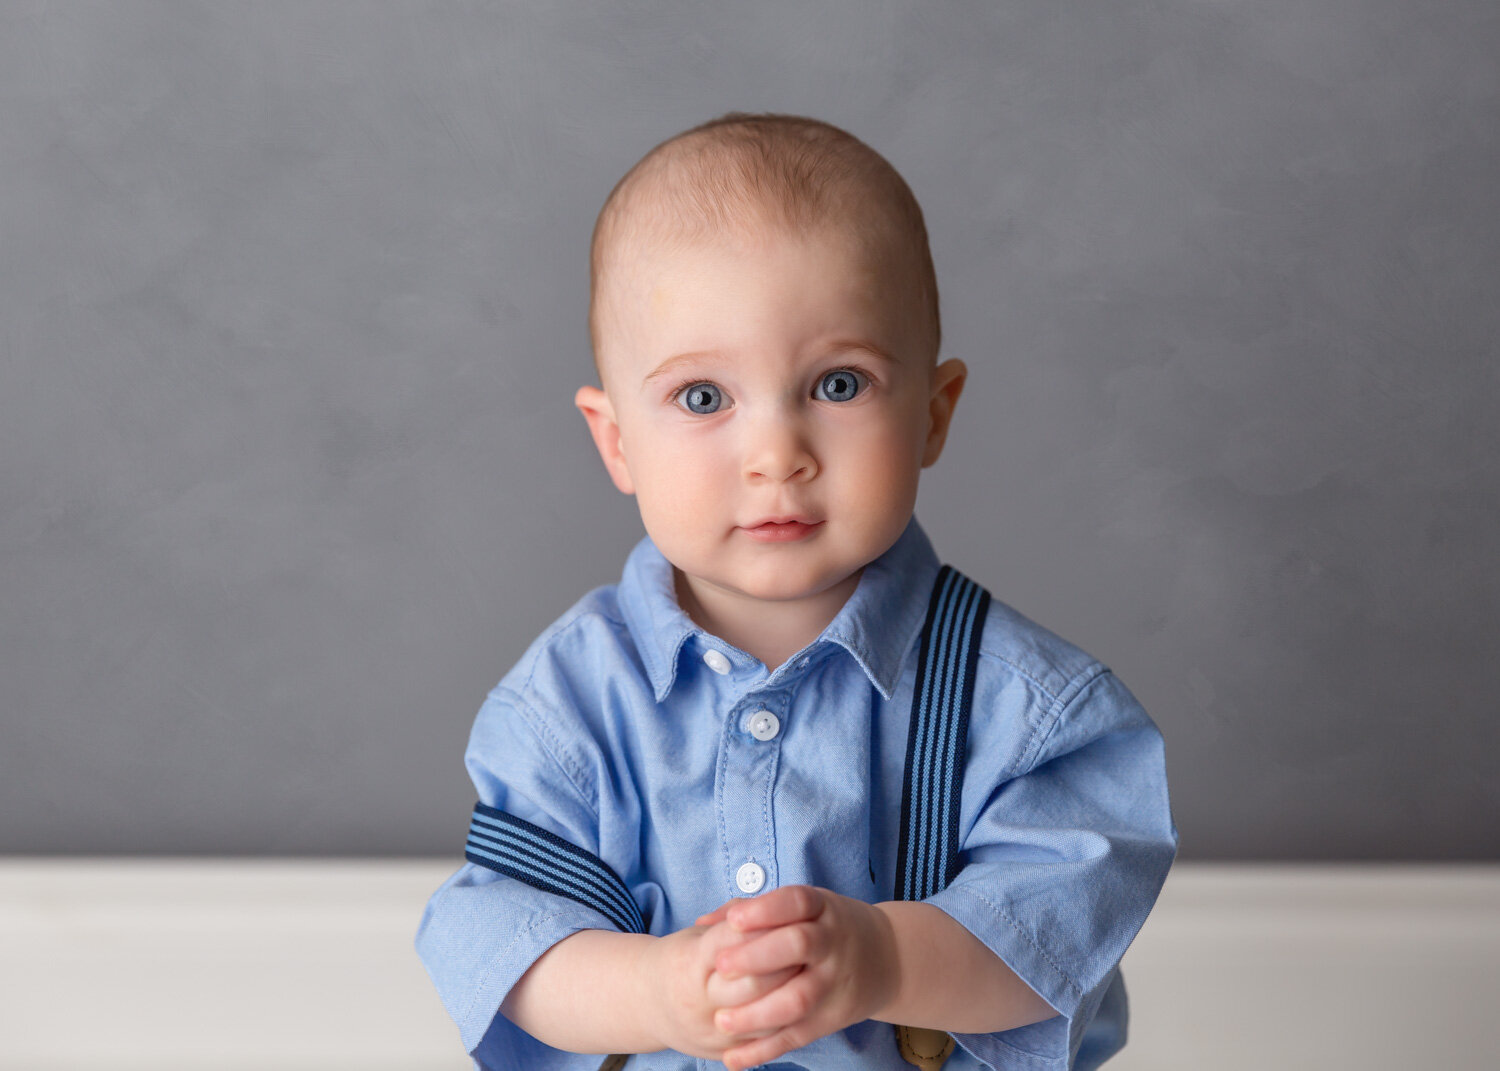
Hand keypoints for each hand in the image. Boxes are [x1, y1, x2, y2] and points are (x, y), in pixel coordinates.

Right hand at [637, 920, 797, 1060]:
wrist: (647, 1004)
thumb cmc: (681, 960)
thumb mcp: (698, 933)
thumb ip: (733, 919)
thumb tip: (773, 907)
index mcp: (690, 960)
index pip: (735, 942)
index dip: (767, 927)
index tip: (791, 916)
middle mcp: (698, 998)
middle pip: (753, 981)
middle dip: (786, 963)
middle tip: (809, 948)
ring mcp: (711, 1029)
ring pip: (762, 1016)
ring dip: (790, 994)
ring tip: (809, 974)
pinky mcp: (723, 1051)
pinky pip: (762, 1041)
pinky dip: (785, 1023)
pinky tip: (800, 1004)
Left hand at [694, 885, 900, 1070]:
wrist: (890, 957)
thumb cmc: (830, 926)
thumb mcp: (806, 907)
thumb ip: (756, 911)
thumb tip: (704, 924)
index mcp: (821, 909)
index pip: (796, 903)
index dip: (766, 910)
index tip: (734, 920)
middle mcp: (831, 943)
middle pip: (798, 946)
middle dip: (758, 956)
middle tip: (721, 966)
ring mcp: (834, 981)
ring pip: (799, 998)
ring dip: (758, 1013)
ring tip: (722, 1021)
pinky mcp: (833, 1016)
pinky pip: (799, 1035)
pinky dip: (766, 1050)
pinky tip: (735, 1059)